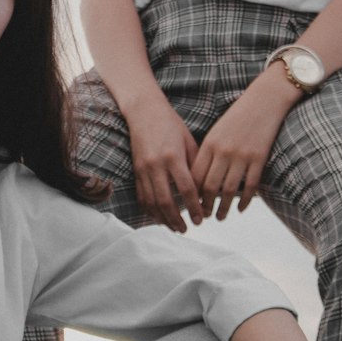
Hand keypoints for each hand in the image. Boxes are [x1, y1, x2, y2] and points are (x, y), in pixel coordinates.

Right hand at [126, 101, 202, 231]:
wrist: (144, 111)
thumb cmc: (171, 124)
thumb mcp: (189, 141)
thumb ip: (196, 164)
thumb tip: (205, 189)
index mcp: (173, 157)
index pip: (186, 189)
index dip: (194, 206)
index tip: (202, 218)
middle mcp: (156, 165)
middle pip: (167, 201)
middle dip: (177, 219)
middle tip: (188, 229)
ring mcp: (143, 169)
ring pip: (152, 202)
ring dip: (164, 219)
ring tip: (175, 228)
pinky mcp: (136, 171)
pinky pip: (142, 197)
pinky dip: (150, 211)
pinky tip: (159, 218)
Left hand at [191, 67, 296, 218]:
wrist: (264, 101)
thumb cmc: (238, 117)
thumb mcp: (217, 132)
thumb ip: (208, 153)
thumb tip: (199, 179)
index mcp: (210, 143)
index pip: (196, 175)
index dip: (192, 193)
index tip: (190, 205)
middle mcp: (224, 151)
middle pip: (210, 186)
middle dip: (205, 205)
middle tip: (204, 217)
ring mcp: (242, 155)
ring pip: (229, 190)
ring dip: (223, 208)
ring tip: (220, 217)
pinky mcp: (259, 158)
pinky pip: (250, 186)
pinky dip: (245, 201)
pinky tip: (241, 209)